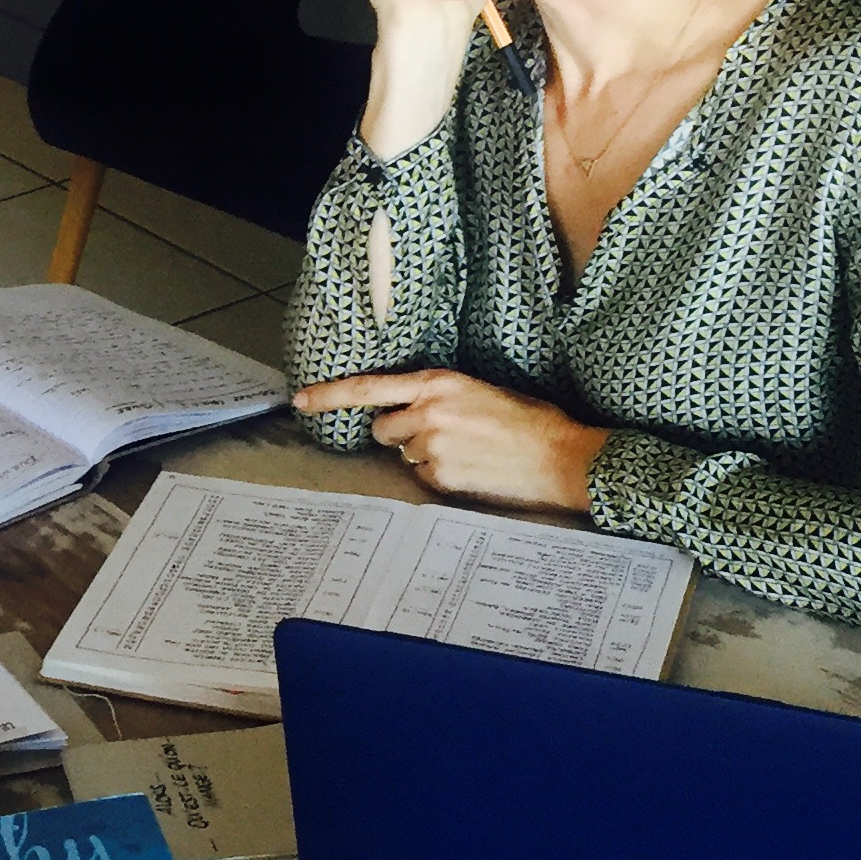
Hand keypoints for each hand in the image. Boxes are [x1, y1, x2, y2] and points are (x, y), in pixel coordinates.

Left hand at [292, 369, 607, 511]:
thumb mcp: (480, 390)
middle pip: (382, 427)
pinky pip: (420, 477)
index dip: (330, 395)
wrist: (559, 457)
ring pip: (402, 454)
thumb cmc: (528, 420)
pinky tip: (469, 469)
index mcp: (439, 382)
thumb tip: (408, 407)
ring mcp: (432, 447)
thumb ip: (438, 395)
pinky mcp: (439, 478)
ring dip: (420, 454)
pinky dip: (437, 475)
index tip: (301, 399)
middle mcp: (428, 412)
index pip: (368, 387)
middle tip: (437, 434)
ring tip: (463, 451)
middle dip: (400, 433)